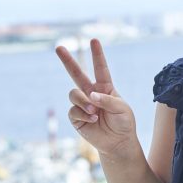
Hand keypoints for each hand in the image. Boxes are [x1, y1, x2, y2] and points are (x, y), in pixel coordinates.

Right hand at [56, 39, 136, 157]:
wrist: (117, 142)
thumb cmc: (123, 122)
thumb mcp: (122, 109)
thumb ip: (107, 100)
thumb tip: (89, 94)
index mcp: (105, 87)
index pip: (100, 68)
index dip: (97, 55)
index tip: (93, 40)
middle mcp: (91, 93)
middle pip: (77, 74)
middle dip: (68, 61)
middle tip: (59, 47)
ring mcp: (82, 104)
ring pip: (73, 93)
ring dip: (83, 101)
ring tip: (94, 111)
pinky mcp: (75, 117)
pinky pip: (73, 110)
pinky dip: (83, 113)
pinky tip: (92, 119)